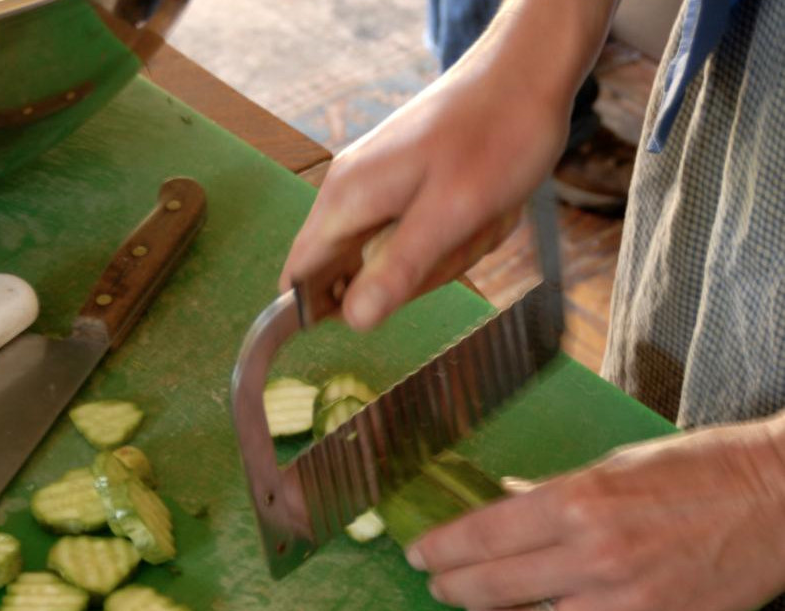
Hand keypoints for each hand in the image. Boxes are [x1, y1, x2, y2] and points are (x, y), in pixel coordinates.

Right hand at [278, 0, 617, 329]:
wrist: (527, 72)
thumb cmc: (496, 136)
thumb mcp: (451, 215)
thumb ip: (398, 270)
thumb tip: (353, 321)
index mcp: (347, 198)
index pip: (300, 273)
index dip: (320, 310)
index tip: (379, 310)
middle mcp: (349, 191)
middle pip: (353, 274)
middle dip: (409, 278)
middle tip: (455, 244)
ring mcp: (375, 187)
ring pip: (389, 258)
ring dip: (439, 256)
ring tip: (474, 220)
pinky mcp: (400, 185)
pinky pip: (412, 236)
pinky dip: (448, 238)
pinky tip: (476, 213)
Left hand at [404, 416, 784, 610]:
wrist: (783, 500)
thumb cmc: (701, 468)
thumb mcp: (615, 464)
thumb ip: (552, 491)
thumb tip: (506, 500)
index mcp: (580, 502)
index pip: (483, 534)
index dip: (442, 547)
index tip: (420, 552)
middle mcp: (595, 556)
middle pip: (493, 584)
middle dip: (451, 586)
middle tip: (434, 583)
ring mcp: (626, 602)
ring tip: (471, 610)